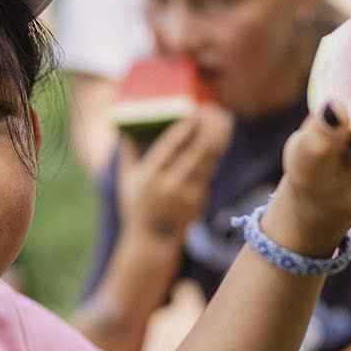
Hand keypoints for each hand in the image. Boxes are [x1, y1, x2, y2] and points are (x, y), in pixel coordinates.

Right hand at [116, 105, 232, 242]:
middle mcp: (169, 186)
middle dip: (208, 130)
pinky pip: (208, 173)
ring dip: (218, 139)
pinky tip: (221, 138)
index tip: (195, 113)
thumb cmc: (137, 205)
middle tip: (217, 110)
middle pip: (194, 153)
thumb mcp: (126, 180)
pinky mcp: (199, 200)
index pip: (169, 148)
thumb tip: (124, 128)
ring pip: (207, 162)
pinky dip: (214, 155)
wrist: (153, 240)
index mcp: (149, 177)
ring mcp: (186, 194)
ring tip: (226, 120)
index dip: (184, 130)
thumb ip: (127, 153)